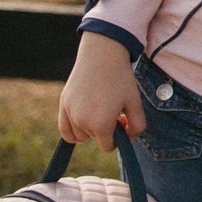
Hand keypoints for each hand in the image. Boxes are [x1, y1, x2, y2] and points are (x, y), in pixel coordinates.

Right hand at [58, 32, 145, 147]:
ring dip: (90, 128)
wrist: (102, 54)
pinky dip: (73, 131)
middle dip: (105, 130)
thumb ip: (137, 126)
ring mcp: (70, 112)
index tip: (121, 122)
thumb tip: (128, 139)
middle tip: (113, 109)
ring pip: (80, 135)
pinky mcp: (63, 103)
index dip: (117, 138)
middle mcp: (82, 121)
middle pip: (95, 139)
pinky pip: (65, 130)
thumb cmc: (121, 79)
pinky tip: (83, 120)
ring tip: (99, 108)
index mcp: (101, 124)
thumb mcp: (135, 103)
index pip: (107, 147)